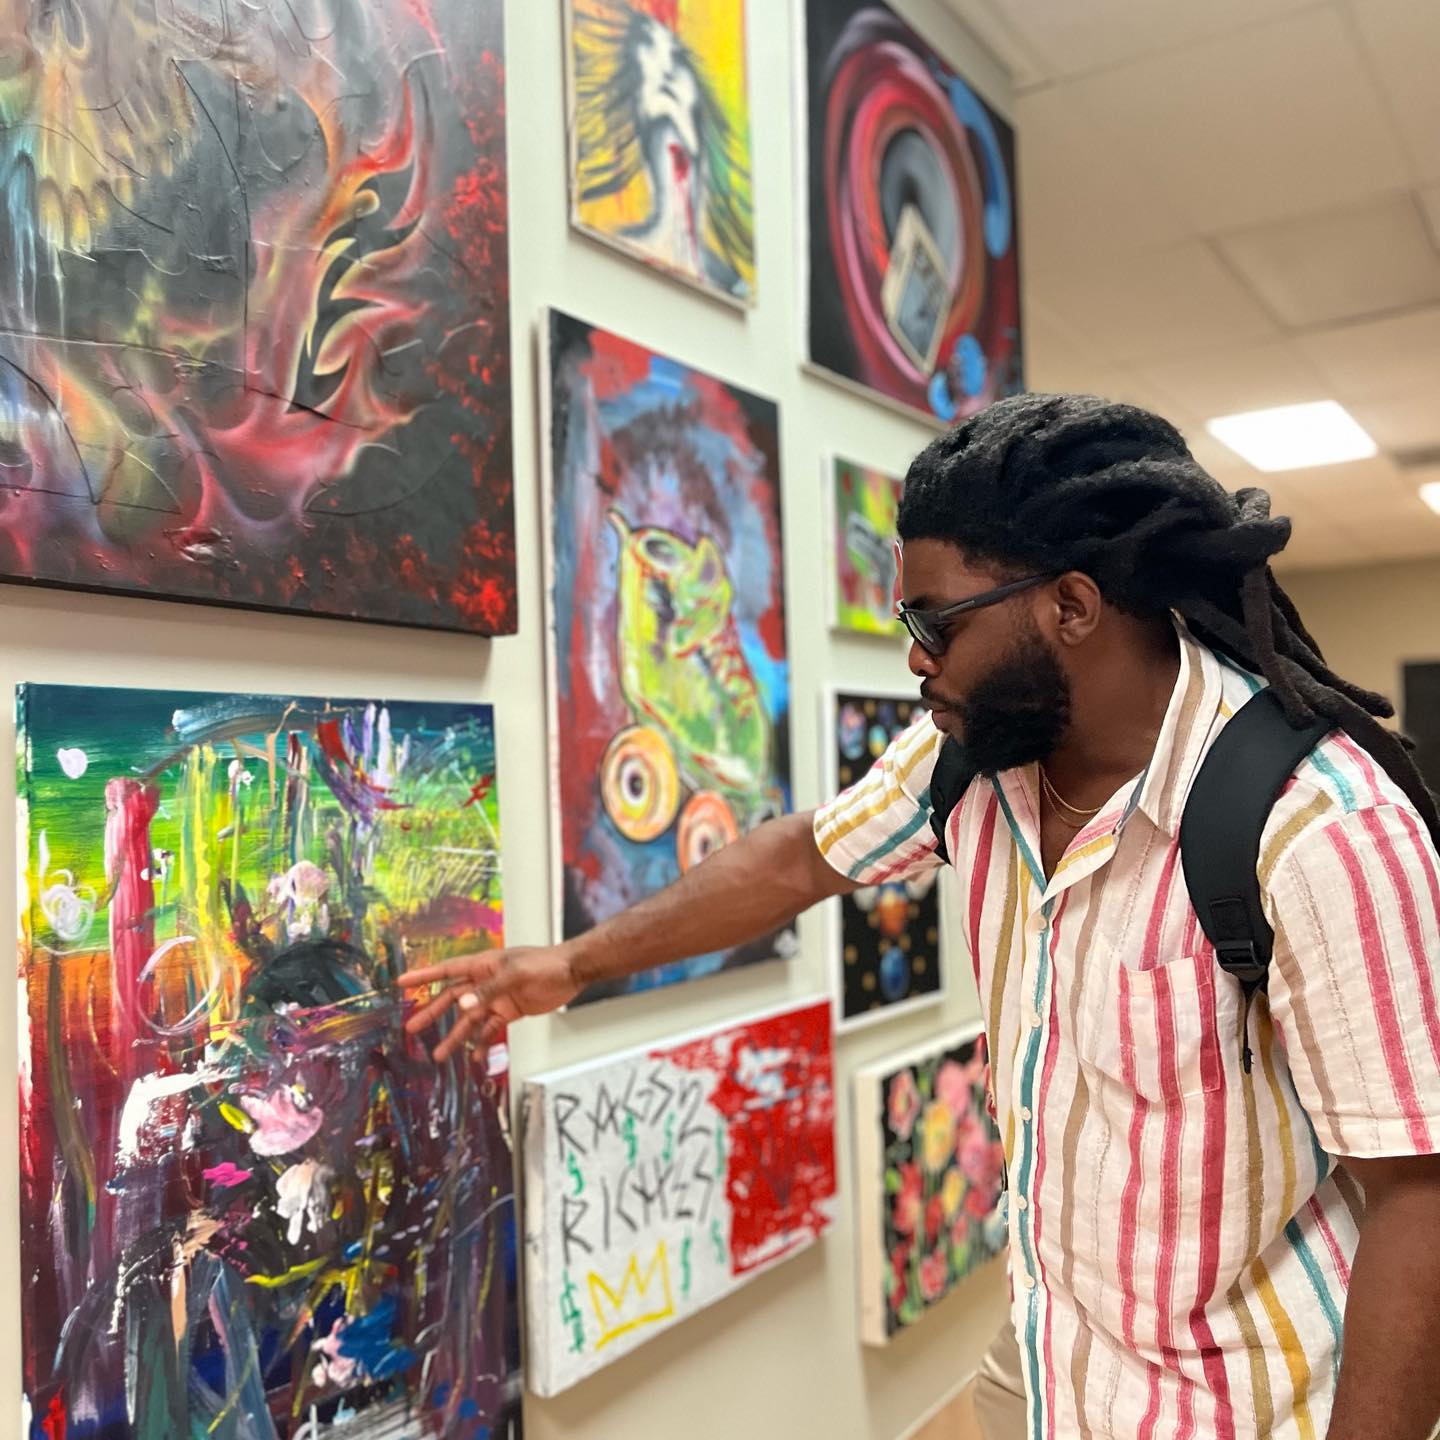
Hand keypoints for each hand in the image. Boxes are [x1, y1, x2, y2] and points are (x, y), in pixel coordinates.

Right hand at [399, 945, 579, 1062]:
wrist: (571, 972)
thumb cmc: (544, 964)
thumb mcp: (516, 974)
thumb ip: (489, 992)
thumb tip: (463, 1007)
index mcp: (483, 965)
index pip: (447, 970)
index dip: (424, 976)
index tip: (401, 982)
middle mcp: (485, 982)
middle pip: (453, 998)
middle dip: (433, 1013)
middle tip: (412, 1029)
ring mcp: (496, 998)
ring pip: (469, 1019)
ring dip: (455, 1036)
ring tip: (439, 1055)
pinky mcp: (509, 1012)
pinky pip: (489, 1029)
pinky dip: (481, 1043)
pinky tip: (473, 1057)